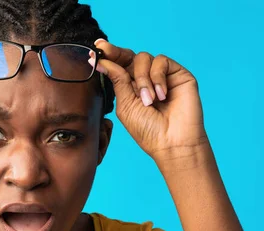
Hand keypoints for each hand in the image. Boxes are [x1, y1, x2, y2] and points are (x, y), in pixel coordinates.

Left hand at [91, 39, 208, 163]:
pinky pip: (161, 62)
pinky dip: (158, 77)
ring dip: (142, 79)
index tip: (96, 47)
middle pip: (129, 56)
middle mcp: (144, 79)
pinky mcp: (177, 73)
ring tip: (148, 101)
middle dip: (116, 54)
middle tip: (105, 51)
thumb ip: (117, 81)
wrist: (172, 141)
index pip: (118, 66)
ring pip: (144, 58)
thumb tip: (102, 62)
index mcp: (129, 87)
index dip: (108, 56)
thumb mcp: (125, 105)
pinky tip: (161, 96)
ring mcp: (161, 75)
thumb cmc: (148, 129)